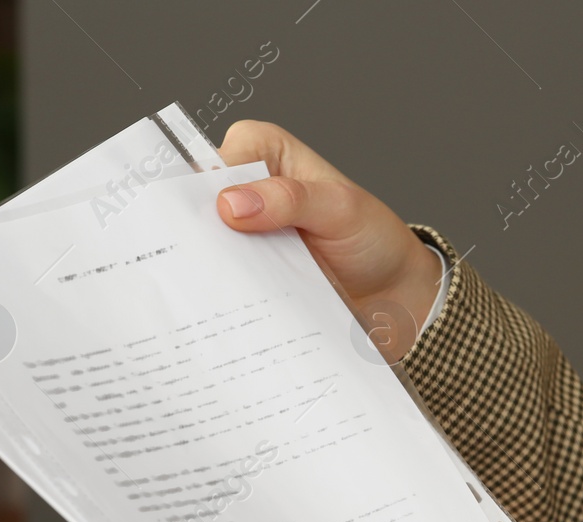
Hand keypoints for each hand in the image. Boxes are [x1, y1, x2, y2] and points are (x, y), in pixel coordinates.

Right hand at [215, 120, 442, 363]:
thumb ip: (292, 199)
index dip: (200, 191)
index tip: (203, 223)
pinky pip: (221, 277)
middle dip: (192, 233)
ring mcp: (242, 231)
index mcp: (264, 150)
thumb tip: (230, 204)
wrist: (394, 292)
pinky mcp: (246, 269)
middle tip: (189, 262)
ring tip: (201, 292)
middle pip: (198, 204)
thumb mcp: (341, 209)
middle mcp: (246, 185)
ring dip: (204, 268)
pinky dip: (220, 292)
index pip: (215, 161)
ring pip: (204, 244)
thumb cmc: (372, 237)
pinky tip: (218, 309)